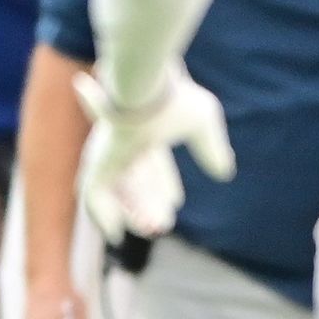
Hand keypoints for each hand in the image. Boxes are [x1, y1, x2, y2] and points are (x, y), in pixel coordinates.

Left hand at [73, 67, 234, 243]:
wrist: (146, 84)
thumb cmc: (175, 98)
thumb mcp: (203, 124)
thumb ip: (211, 148)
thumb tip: (224, 171)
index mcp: (144, 128)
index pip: (149, 162)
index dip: (161, 185)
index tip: (175, 204)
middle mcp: (122, 139)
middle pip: (131, 179)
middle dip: (146, 204)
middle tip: (160, 226)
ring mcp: (107, 150)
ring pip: (114, 189)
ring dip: (131, 212)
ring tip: (150, 230)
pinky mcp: (98, 161)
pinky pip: (93, 194)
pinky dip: (103, 215)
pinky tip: (116, 233)